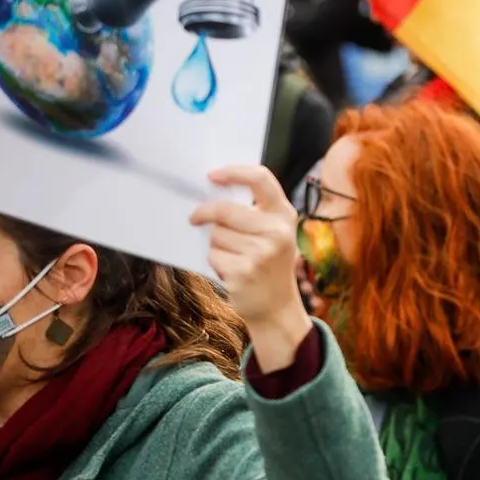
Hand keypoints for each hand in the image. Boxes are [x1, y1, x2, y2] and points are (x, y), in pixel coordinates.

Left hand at [190, 165, 311, 371]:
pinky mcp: (244, 272)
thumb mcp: (273, 234)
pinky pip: (213, 255)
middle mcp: (277, 232)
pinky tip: (231, 271)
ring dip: (216, 244)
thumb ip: (254, 213)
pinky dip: (216, 262)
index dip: (233, 172)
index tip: (212, 176)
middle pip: (225, 209)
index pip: (261, 179)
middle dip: (205, 213)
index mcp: (284, 216)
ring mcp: (262, 253)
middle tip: (195, 218)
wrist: (277, 307)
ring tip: (234, 257)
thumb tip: (211, 193)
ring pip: (216, 234)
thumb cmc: (269, 264)